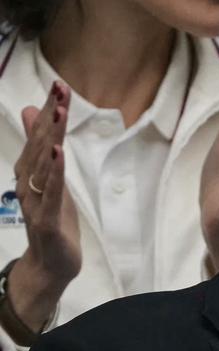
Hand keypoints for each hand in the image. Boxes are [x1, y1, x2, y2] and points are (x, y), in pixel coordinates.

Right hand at [8, 82, 79, 325]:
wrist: (51, 265)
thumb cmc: (54, 221)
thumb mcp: (52, 182)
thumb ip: (44, 150)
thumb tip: (36, 114)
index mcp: (30, 173)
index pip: (39, 137)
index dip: (49, 110)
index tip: (59, 85)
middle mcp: (27, 183)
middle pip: (39, 144)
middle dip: (50, 116)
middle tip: (59, 88)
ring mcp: (35, 201)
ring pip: (42, 164)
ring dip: (50, 137)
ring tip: (58, 113)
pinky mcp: (48, 219)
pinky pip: (50, 192)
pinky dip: (54, 172)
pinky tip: (57, 153)